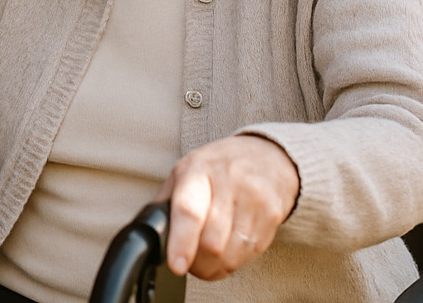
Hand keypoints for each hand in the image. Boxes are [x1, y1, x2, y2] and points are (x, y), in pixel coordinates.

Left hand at [156, 134, 299, 279]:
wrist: (267, 156)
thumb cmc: (218, 168)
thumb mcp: (186, 171)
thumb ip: (166, 201)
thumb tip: (149, 234)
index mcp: (198, 169)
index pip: (189, 210)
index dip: (182, 242)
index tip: (177, 265)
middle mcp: (229, 180)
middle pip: (212, 242)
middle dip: (198, 264)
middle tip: (190, 264)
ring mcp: (254, 197)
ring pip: (231, 253)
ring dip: (216, 267)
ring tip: (209, 259)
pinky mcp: (273, 214)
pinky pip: (251, 253)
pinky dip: (235, 261)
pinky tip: (230, 249)